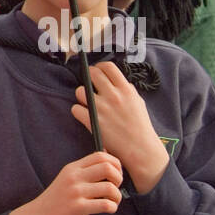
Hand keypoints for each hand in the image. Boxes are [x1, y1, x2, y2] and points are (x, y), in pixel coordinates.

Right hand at [5, 151, 122, 214]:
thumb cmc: (55, 201)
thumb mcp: (66, 179)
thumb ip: (84, 170)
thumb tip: (106, 155)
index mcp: (72, 168)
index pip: (100, 155)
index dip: (115, 164)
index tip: (115, 175)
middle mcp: (74, 177)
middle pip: (108, 168)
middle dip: (119, 178)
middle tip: (114, 189)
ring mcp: (75, 192)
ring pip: (110, 187)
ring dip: (117, 196)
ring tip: (112, 202)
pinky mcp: (77, 207)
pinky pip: (105, 204)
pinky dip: (112, 207)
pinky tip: (108, 210)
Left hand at [72, 62, 168, 191]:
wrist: (139, 147)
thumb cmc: (139, 125)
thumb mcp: (137, 102)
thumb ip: (127, 90)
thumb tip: (117, 81)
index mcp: (125, 89)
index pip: (107, 67)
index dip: (99, 67)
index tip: (96, 71)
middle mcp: (113, 95)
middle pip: (92, 75)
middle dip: (88, 77)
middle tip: (88, 84)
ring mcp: (102, 108)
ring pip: (79, 91)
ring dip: (81, 95)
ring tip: (86, 102)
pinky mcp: (92, 121)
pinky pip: (75, 109)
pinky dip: (78, 112)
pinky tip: (84, 115)